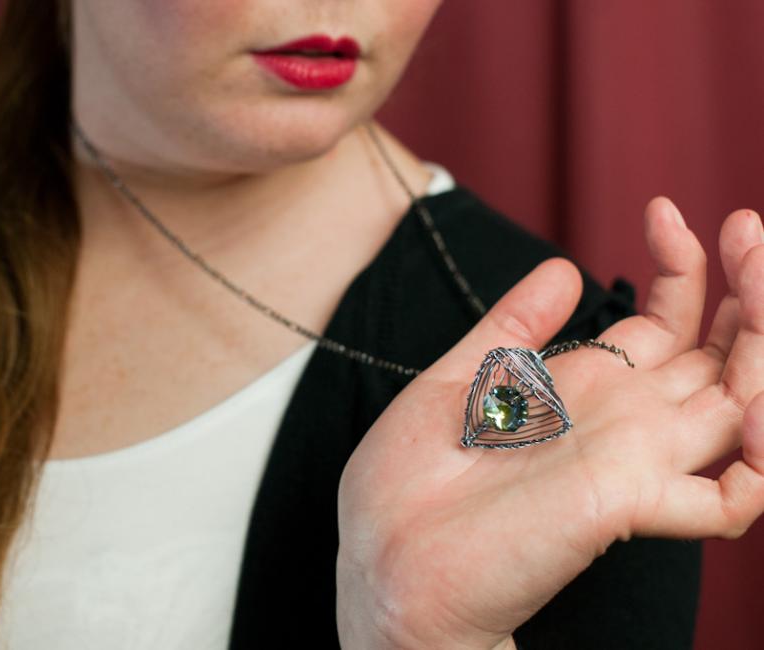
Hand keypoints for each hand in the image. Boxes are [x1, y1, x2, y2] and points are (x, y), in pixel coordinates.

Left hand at [336, 198, 763, 648]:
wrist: (385, 560)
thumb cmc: (410, 482)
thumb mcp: (458, 379)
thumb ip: (514, 328)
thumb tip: (567, 268)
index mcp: (587, 386)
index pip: (667, 322)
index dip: (683, 266)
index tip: (665, 210)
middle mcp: (623, 420)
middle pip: (723, 353)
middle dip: (752, 289)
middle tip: (746, 226)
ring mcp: (632, 461)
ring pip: (745, 407)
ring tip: (760, 285)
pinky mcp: (625, 504)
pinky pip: (727, 501)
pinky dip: (757, 468)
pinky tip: (753, 418)